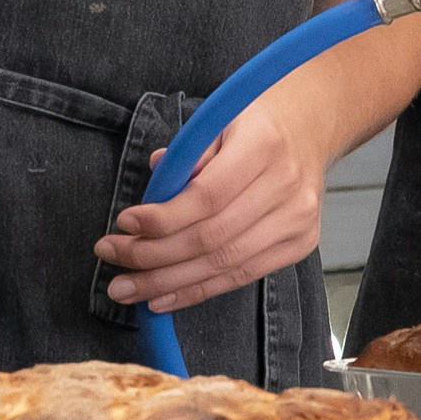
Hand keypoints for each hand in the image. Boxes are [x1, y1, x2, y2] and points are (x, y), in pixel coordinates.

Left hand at [97, 100, 331, 316]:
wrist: (308, 128)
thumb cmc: (252, 126)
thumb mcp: (217, 122)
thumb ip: (184, 155)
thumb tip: (152, 185)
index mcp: (263, 145)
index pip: (207, 195)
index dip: (163, 217)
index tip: (124, 223)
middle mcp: (286, 186)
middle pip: (212, 237)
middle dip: (154, 255)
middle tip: (112, 257)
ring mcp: (297, 220)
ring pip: (224, 265)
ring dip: (168, 282)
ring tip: (127, 288)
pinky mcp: (299, 245)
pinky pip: (241, 277)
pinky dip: (197, 290)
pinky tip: (163, 297)